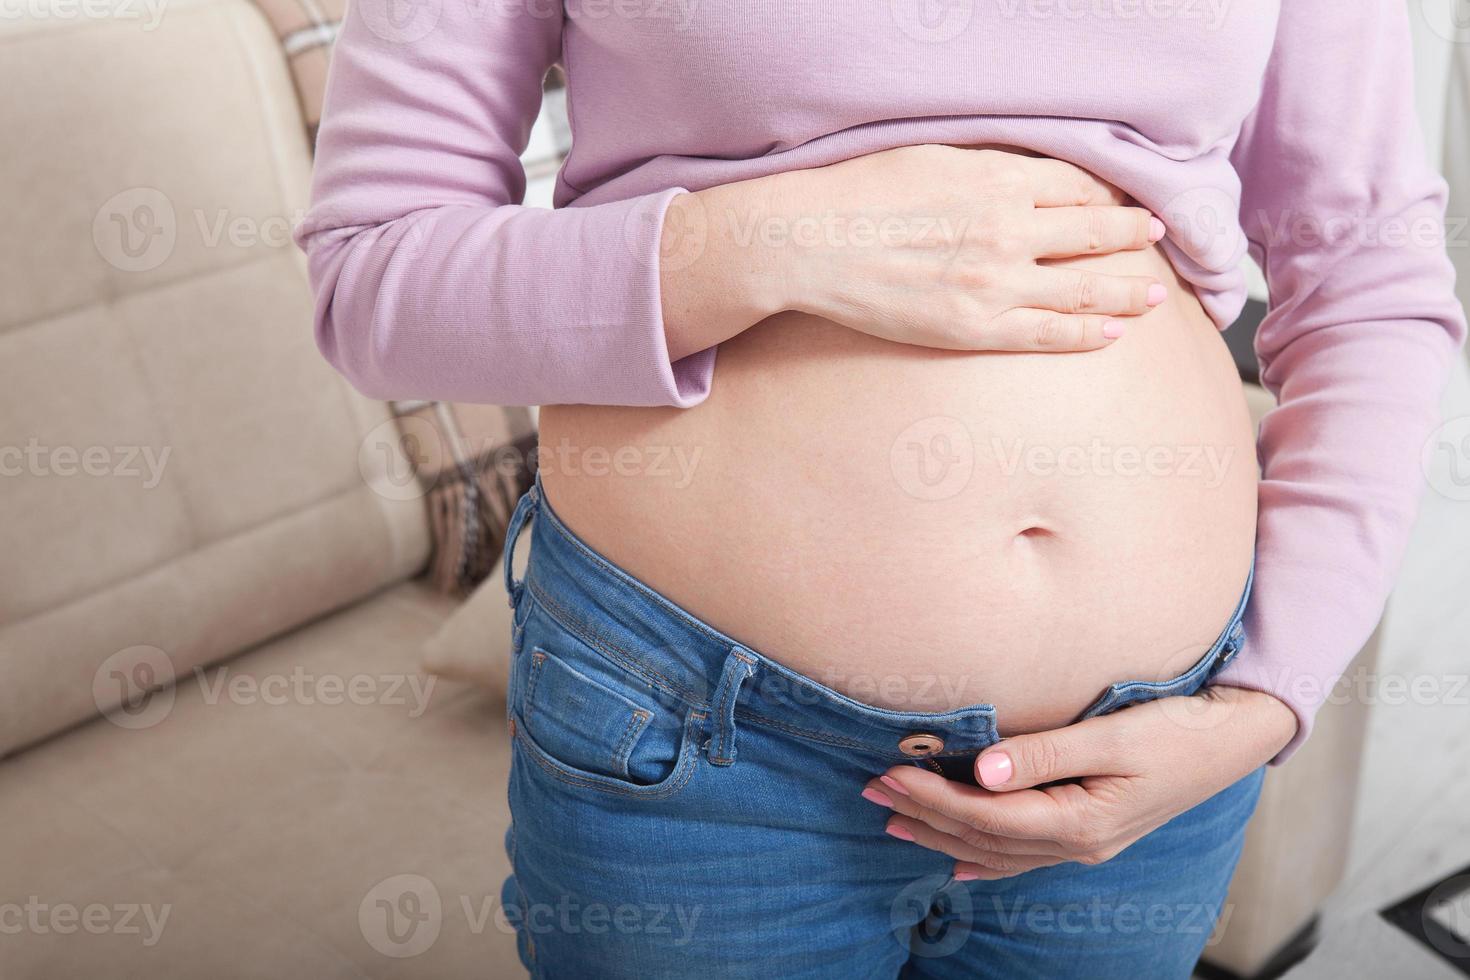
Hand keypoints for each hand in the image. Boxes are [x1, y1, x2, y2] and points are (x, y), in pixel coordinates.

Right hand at [660, 145, 1165, 360]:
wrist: (811, 244)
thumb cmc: (860, 193)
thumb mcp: (932, 156)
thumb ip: (986, 166)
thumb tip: (1022, 174)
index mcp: (1000, 180)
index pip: (1078, 188)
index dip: (1109, 197)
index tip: (1125, 202)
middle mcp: (1009, 230)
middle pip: (1095, 233)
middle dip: (1134, 236)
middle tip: (1159, 239)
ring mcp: (995, 283)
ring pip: (1085, 288)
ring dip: (1128, 290)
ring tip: (1156, 294)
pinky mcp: (974, 328)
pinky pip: (1049, 334)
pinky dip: (1089, 333)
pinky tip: (1115, 332)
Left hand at [862, 686, 1297, 879]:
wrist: (1232, 739)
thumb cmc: (1177, 729)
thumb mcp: (1114, 734)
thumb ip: (1046, 752)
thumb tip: (982, 770)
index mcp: (1082, 819)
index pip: (986, 816)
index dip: (933, 799)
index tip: (889, 775)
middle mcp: (1080, 842)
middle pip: (983, 837)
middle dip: (923, 816)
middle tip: (871, 793)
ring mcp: (1086, 843)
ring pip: (998, 851)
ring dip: (943, 837)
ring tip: (893, 824)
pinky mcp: (1091, 832)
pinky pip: (1024, 857)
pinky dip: (985, 861)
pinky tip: (958, 865)